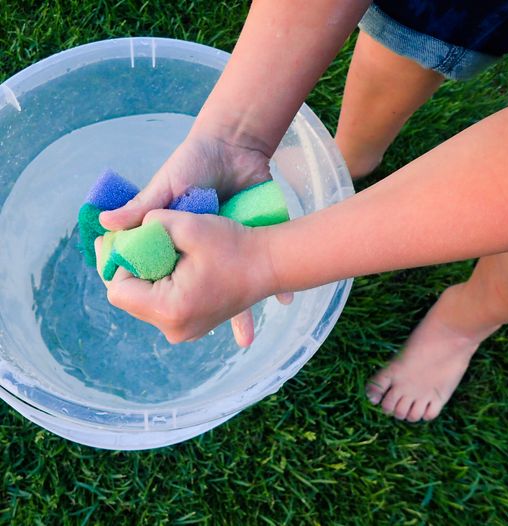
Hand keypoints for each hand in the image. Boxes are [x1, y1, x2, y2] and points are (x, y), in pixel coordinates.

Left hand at [95, 210, 277, 345]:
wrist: (271, 264)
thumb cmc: (235, 245)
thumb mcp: (189, 224)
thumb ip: (148, 222)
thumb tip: (121, 228)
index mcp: (170, 309)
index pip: (118, 290)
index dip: (120, 261)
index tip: (134, 240)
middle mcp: (174, 329)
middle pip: (129, 298)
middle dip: (131, 268)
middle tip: (143, 241)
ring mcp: (184, 331)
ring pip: (144, 301)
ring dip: (146, 275)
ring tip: (164, 252)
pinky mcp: (191, 326)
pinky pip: (161, 305)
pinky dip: (160, 284)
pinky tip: (174, 264)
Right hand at [98, 132, 291, 344]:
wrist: (235, 145)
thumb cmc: (194, 160)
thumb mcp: (168, 185)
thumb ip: (143, 206)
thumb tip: (104, 222)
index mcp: (172, 239)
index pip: (160, 271)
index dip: (165, 285)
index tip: (176, 304)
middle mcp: (196, 249)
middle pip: (196, 286)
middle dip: (206, 307)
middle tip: (216, 332)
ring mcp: (221, 248)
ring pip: (228, 284)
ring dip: (242, 310)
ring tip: (248, 340)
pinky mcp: (245, 239)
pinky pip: (256, 267)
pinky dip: (269, 284)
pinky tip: (283, 301)